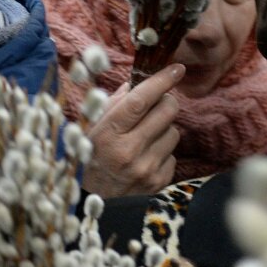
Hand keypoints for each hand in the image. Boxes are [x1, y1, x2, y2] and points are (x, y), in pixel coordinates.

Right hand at [81, 64, 183, 197]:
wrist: (90, 198)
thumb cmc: (90, 154)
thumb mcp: (93, 126)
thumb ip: (116, 102)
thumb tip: (140, 82)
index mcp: (108, 133)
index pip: (141, 100)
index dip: (161, 81)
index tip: (176, 69)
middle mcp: (128, 151)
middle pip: (167, 111)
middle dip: (166, 101)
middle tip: (156, 104)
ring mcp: (145, 169)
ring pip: (174, 132)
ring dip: (163, 129)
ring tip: (144, 138)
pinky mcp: (158, 183)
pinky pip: (173, 155)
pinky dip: (163, 152)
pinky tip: (146, 157)